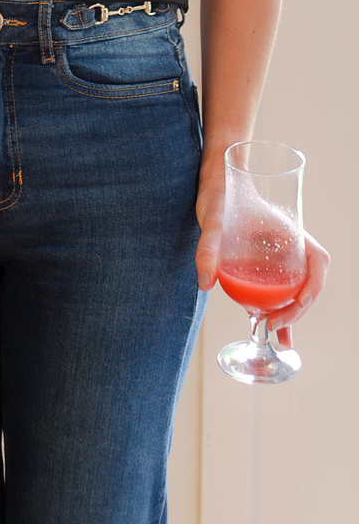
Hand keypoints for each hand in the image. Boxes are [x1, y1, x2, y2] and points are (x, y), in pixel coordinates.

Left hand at [196, 156, 329, 347]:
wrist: (216, 187)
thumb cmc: (220, 196)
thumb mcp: (212, 221)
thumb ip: (207, 249)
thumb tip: (205, 283)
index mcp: (290, 231)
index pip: (317, 261)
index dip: (313, 285)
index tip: (297, 302)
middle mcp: (290, 246)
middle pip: (307, 283)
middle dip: (297, 308)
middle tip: (272, 324)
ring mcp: (281, 257)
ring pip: (296, 290)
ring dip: (291, 314)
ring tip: (277, 337)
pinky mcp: (267, 265)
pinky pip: (280, 289)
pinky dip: (279, 310)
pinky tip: (270, 331)